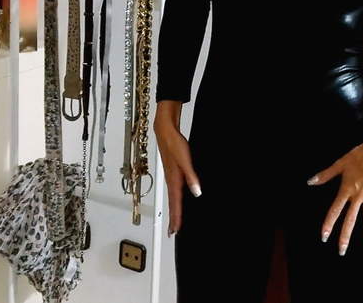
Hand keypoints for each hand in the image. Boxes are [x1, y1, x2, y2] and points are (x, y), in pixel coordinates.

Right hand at [154, 100, 202, 237]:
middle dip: (173, 218)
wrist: (165, 131)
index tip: (176, 231)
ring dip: (173, 209)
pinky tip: (179, 199)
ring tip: (175, 220)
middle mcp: (171, 180)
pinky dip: (174, 198)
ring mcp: (170, 176)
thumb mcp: (186, 160)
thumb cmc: (174, 144)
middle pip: (172, 203)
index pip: (175, 203)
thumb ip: (192, 177)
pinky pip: (173, 190)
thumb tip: (197, 192)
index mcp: (174, 180)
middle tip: (173, 232)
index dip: (176, 217)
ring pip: (172, 198)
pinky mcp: (172, 172)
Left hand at [306, 137, 362, 255]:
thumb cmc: (358, 156)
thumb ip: (325, 175)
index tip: (324, 237)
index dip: (328, 224)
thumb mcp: (340, 164)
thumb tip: (310, 181)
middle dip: (345, 236)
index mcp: (347, 191)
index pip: (335, 211)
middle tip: (342, 251)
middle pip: (350, 220)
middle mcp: (358, 196)